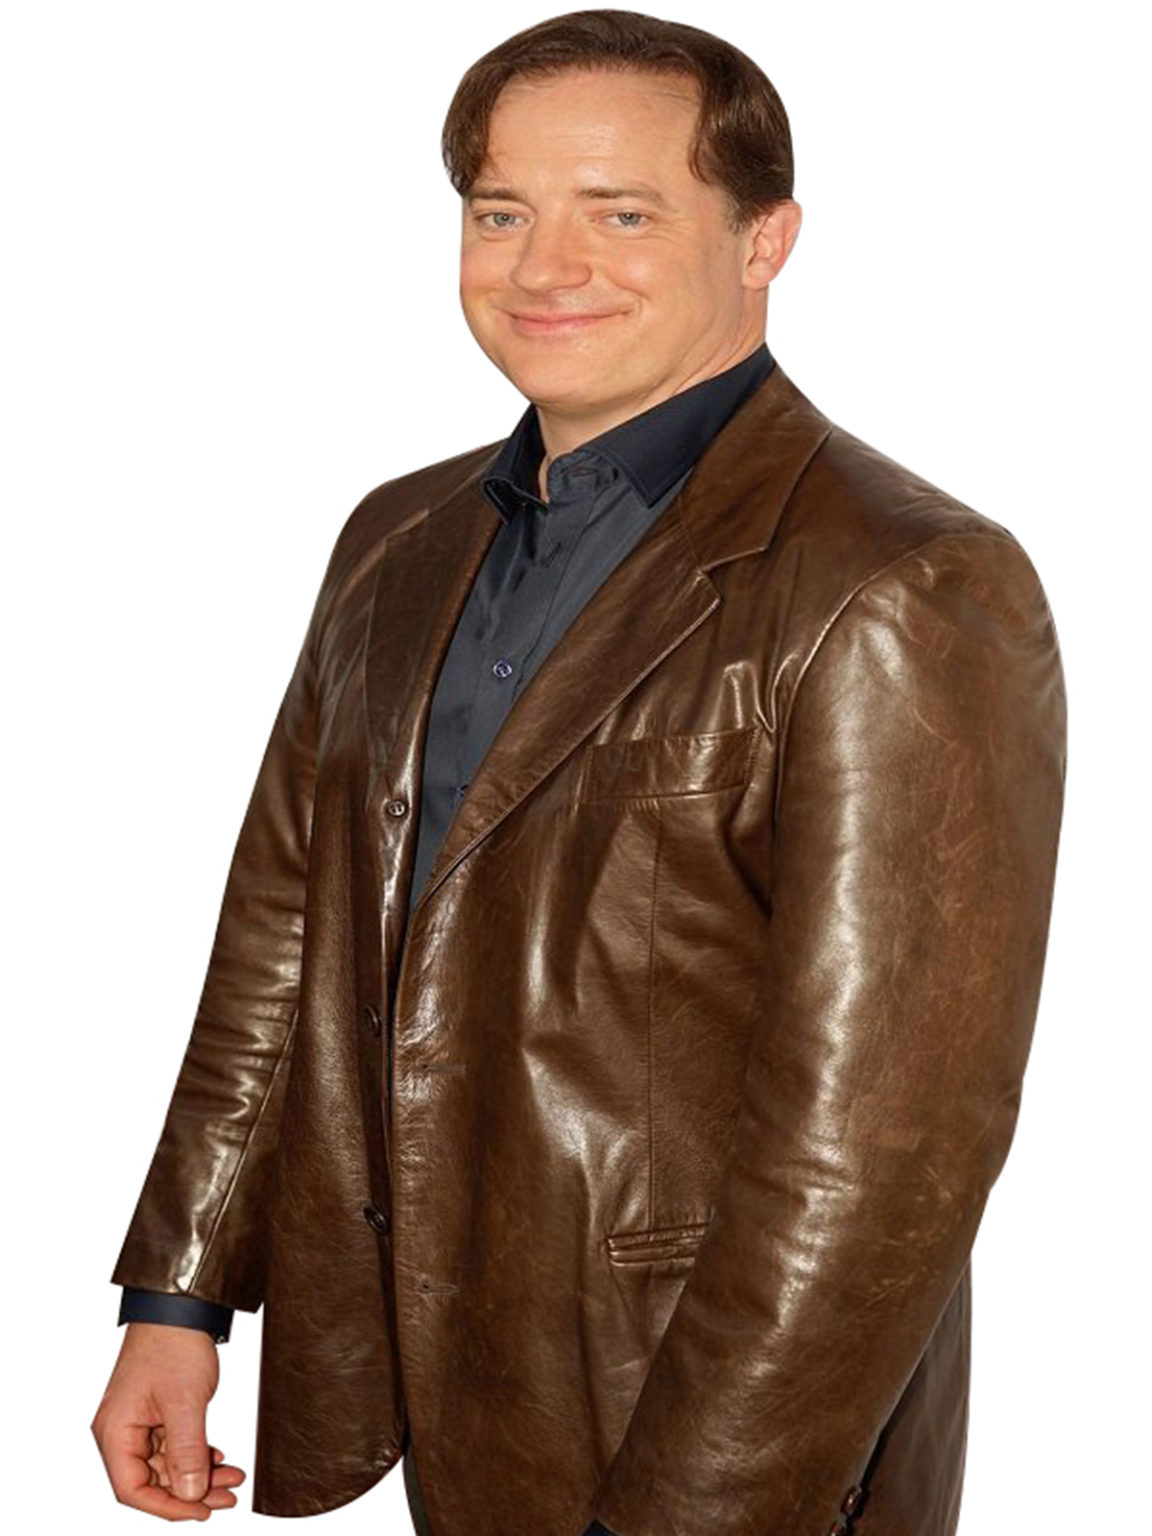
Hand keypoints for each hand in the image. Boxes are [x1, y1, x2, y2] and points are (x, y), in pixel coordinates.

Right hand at [91, 1321, 246, 1519]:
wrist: (181, 1307)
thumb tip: (190, 1495)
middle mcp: (122, 1432)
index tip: (200, 1511)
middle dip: (191, 1492)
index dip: (166, 1507)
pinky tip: (219, 1459)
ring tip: (232, 1480)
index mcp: (115, 1432)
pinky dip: (197, 1455)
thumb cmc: (174, 1344)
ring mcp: (139, 1423)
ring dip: (199, 1474)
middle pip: (152, 1480)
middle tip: (227, 1498)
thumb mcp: (185, 1402)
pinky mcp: (156, 1414)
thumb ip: (187, 1451)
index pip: (132, 1489)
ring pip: (167, 1465)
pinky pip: (174, 1446)